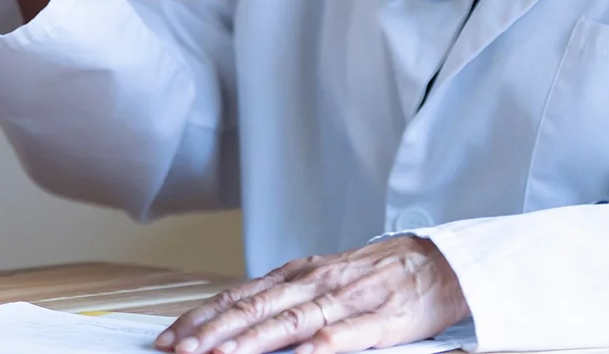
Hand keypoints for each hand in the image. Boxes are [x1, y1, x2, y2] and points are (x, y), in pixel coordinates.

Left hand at [155, 237, 468, 353]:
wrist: (436, 263)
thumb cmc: (376, 276)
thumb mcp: (321, 278)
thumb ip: (284, 298)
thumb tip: (238, 319)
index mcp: (297, 275)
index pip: (238, 296)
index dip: (203, 317)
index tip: (171, 335)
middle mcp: (313, 283)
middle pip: (254, 308)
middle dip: (213, 331)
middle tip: (180, 349)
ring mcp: (345, 300)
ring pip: (290, 321)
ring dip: (253, 341)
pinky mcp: (379, 319)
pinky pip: (346, 334)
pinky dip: (322, 345)